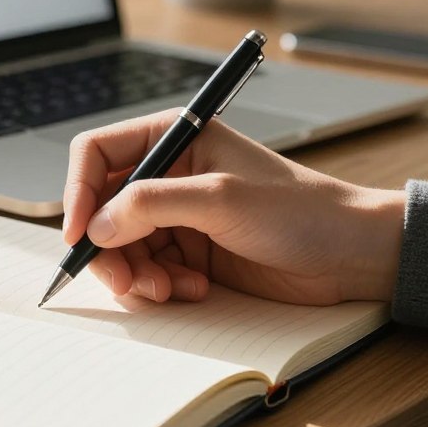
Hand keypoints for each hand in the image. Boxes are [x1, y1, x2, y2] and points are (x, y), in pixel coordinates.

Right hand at [63, 111, 404, 305]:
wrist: (349, 254)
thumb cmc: (298, 210)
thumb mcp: (221, 198)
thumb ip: (152, 204)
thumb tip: (97, 224)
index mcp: (172, 138)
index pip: (97, 154)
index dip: (78, 192)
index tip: (78, 234)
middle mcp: (167, 173)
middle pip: (102, 208)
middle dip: (108, 247)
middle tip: (126, 280)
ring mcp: (177, 215)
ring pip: (121, 245)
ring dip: (136, 273)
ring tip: (168, 289)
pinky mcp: (188, 250)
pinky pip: (147, 270)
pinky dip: (160, 285)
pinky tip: (193, 288)